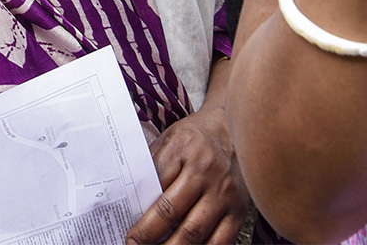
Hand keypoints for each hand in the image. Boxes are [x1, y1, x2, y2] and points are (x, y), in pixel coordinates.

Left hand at [126, 105, 246, 243]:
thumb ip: (152, 166)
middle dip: (149, 235)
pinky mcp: (239, 211)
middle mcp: (205, 172)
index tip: (127, 230)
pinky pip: (221, 241)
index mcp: (182, 150)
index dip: (138, 210)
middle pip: (171, 212)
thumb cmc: (194, 138)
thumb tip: (131, 199)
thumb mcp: (168, 140)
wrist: (232, 132)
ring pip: (195, 231)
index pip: (153, 185)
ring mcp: (224, 194)